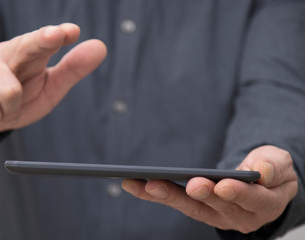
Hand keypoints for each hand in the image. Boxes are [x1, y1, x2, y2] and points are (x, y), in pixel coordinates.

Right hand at [0, 23, 106, 135]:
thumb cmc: (18, 100)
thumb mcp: (49, 89)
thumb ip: (72, 70)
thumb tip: (100, 47)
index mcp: (31, 54)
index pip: (45, 41)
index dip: (57, 36)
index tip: (72, 32)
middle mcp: (8, 53)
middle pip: (25, 46)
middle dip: (41, 41)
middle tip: (55, 36)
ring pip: (9, 91)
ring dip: (12, 109)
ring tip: (6, 108)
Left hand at [122, 145, 297, 233]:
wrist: (261, 183)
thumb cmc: (271, 172)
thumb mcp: (281, 165)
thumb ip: (275, 167)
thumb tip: (261, 171)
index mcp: (264, 205)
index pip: (252, 200)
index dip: (237, 193)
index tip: (223, 185)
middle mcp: (237, 216)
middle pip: (215, 207)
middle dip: (198, 195)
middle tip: (185, 184)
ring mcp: (215, 215)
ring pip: (190, 207)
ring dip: (167, 196)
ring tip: (145, 184)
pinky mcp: (198, 209)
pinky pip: (177, 202)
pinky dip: (156, 195)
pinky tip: (136, 185)